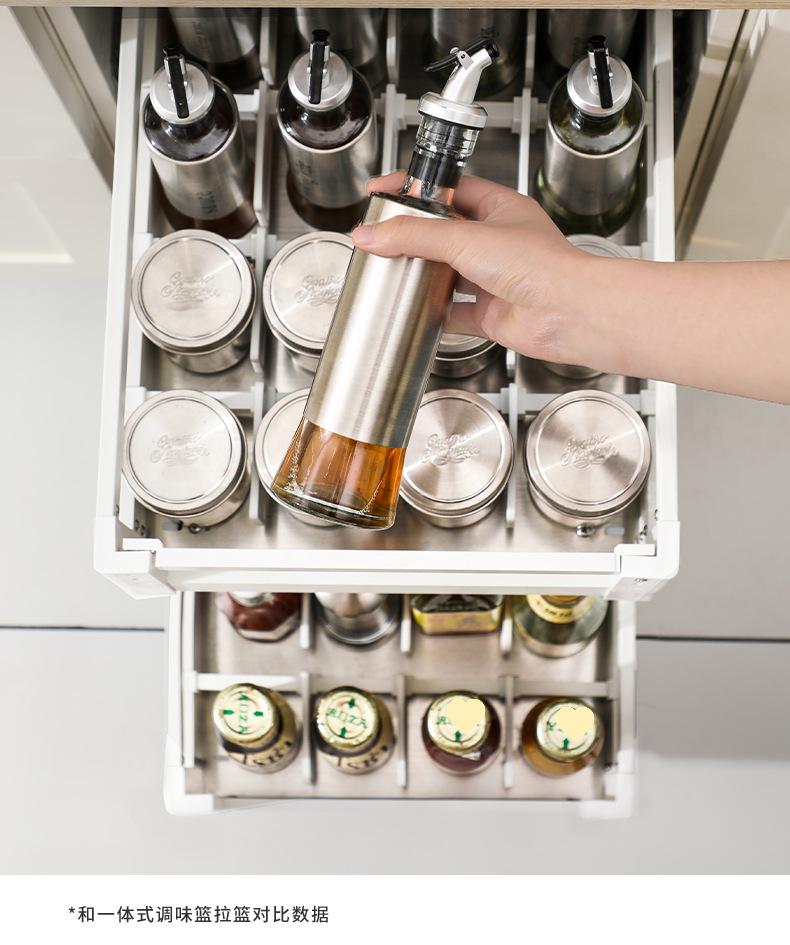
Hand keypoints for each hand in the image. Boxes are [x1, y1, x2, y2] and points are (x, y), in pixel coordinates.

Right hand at [351, 171, 595, 364]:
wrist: (565, 313)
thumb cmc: (539, 266)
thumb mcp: (465, 239)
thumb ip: (415, 236)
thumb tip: (373, 234)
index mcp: (500, 209)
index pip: (449, 190)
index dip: (415, 188)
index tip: (383, 191)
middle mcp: (499, 243)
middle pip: (445, 234)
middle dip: (415, 236)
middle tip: (383, 236)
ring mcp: (495, 279)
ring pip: (449, 274)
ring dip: (424, 275)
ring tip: (393, 271)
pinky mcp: (491, 313)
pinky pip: (456, 313)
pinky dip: (437, 313)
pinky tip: (418, 311)